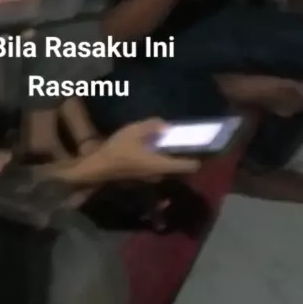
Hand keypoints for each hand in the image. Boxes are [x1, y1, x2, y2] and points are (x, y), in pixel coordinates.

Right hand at [79, 120, 199, 182]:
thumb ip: (152, 126)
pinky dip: (160, 156)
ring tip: (167, 137)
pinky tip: (152, 144)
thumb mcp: (134, 132)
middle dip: (182, 151)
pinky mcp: (143, 175)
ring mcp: (151, 177)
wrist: (98, 168)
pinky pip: (158, 165)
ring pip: (168, 165)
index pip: (189, 166)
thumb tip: (166, 126)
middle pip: (179, 165)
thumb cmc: (118, 150)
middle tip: (184, 136)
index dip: (199, 156)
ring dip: (169, 154)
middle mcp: (160, 173)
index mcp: (162, 164)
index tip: (204, 146)